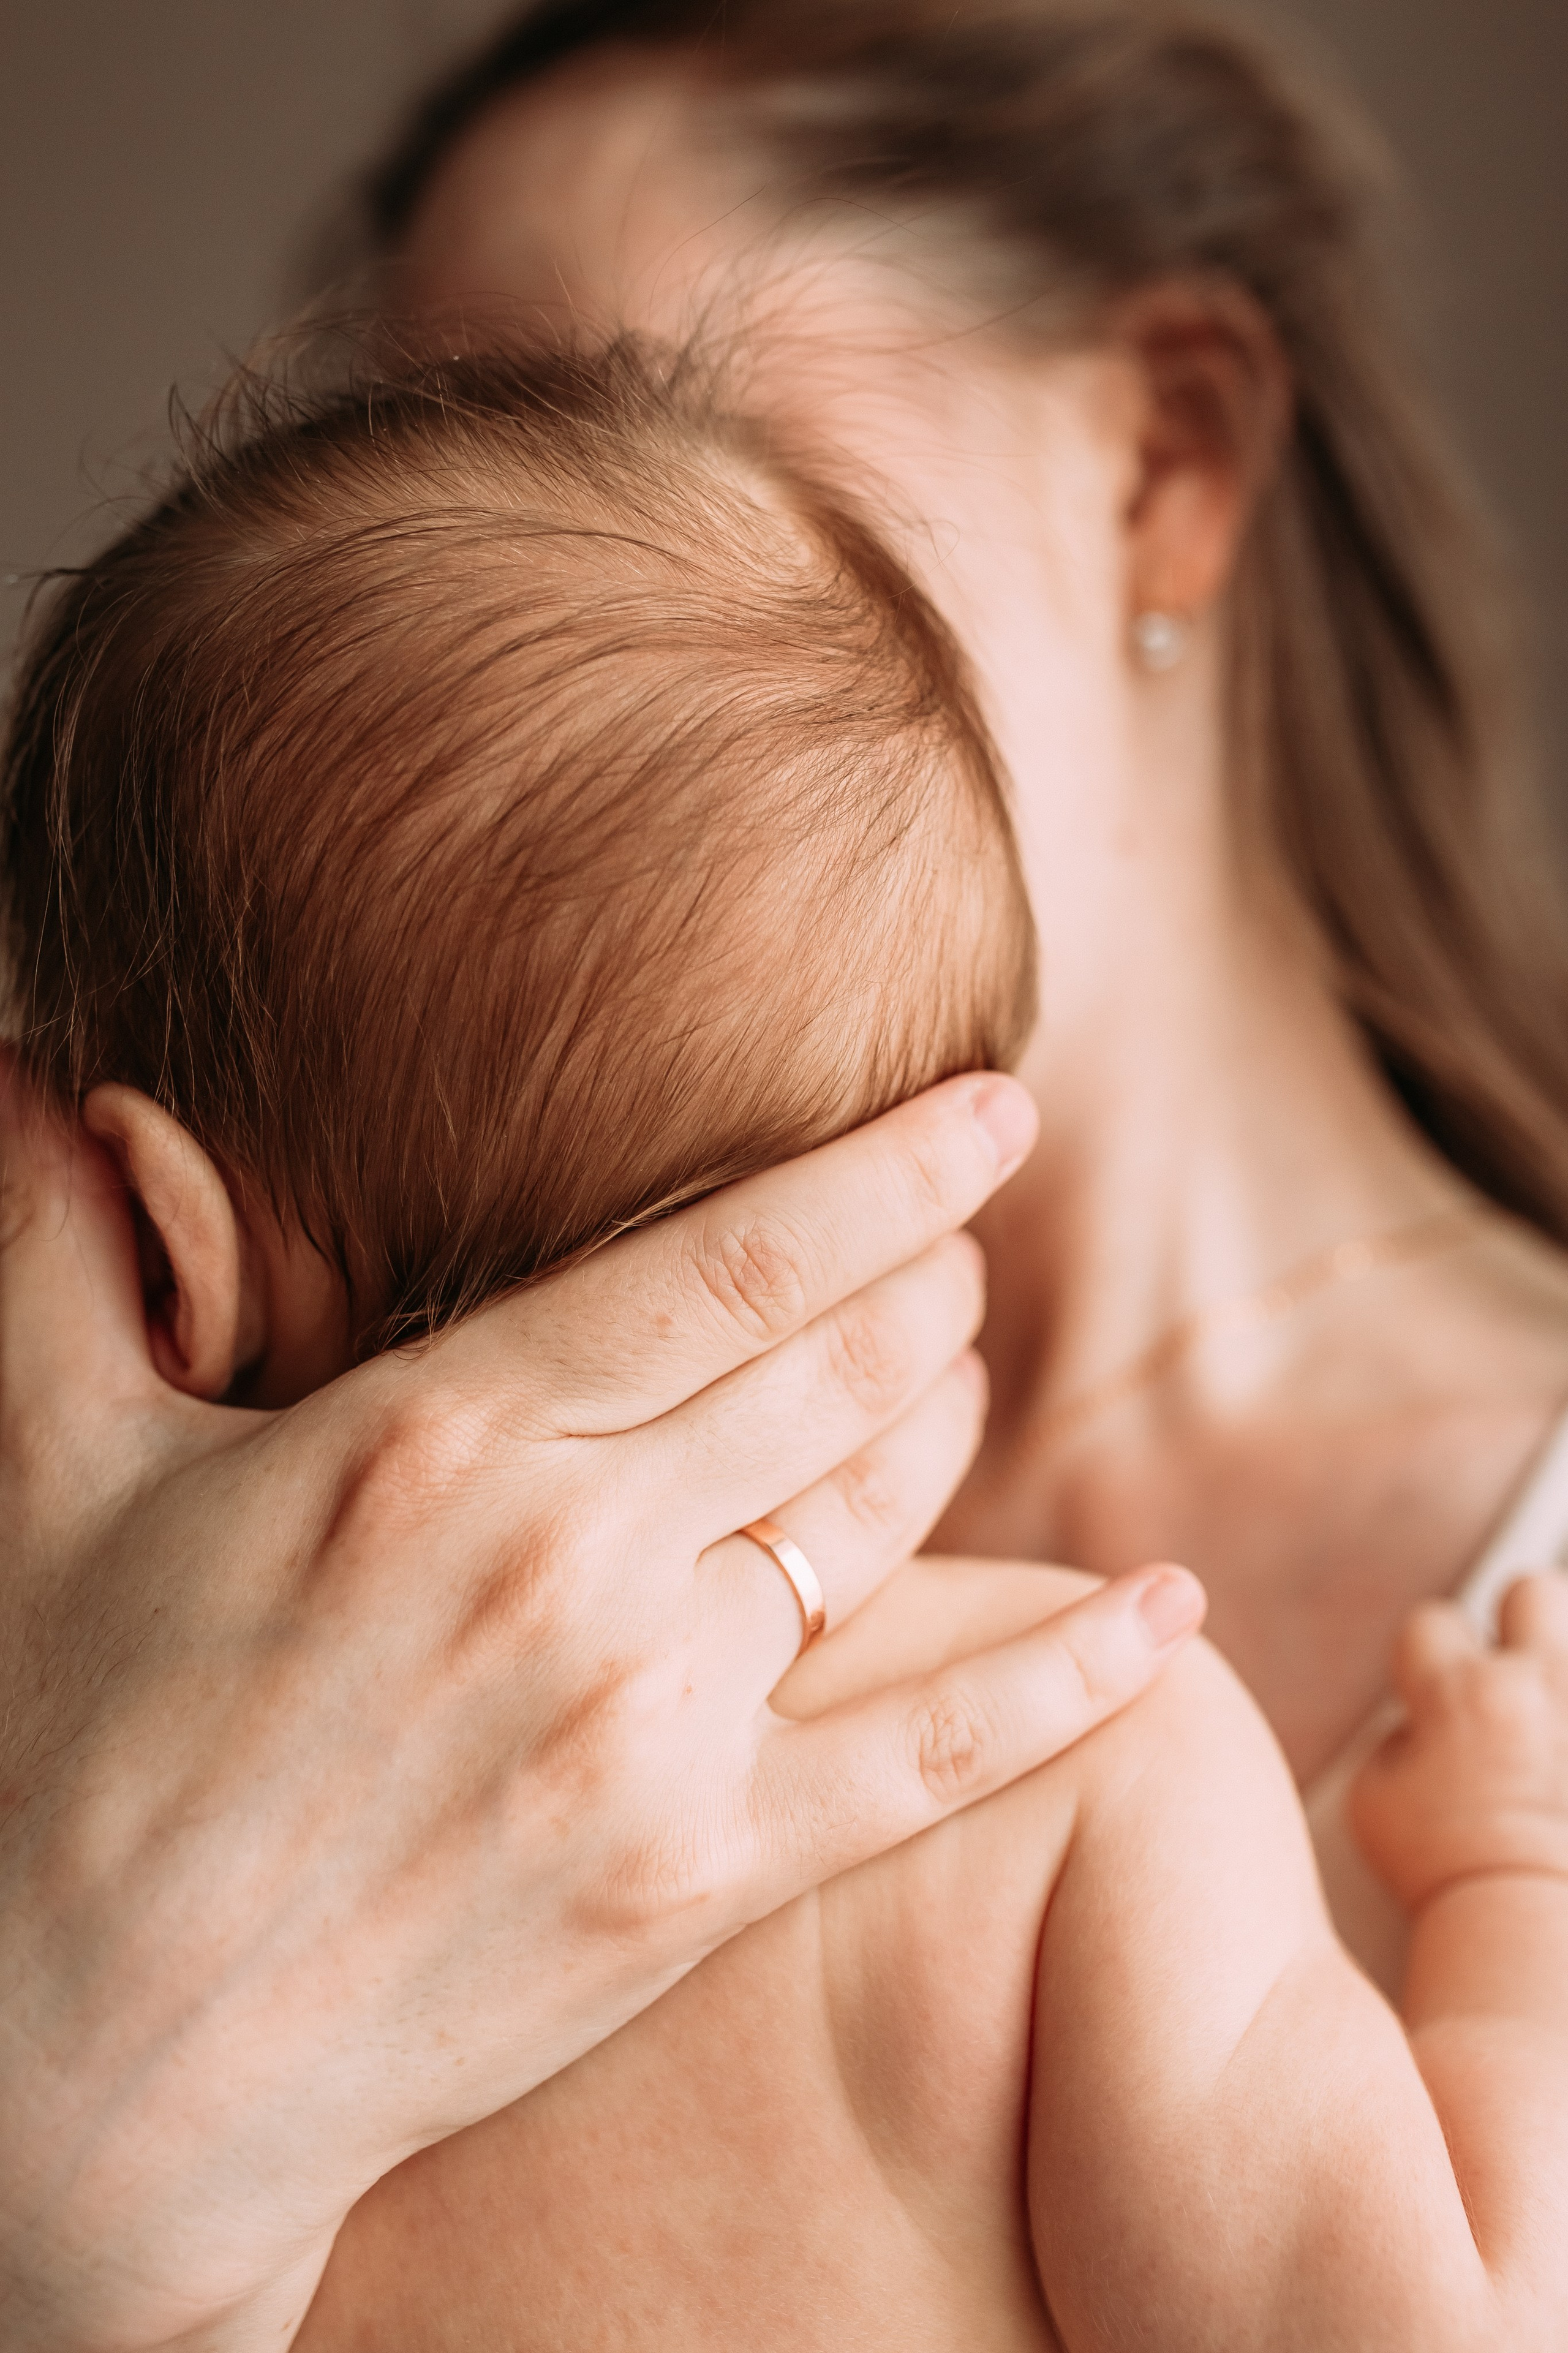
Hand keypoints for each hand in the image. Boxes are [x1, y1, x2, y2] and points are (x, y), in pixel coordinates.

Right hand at [0, 1067, 1201, 2351]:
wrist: (76, 2069)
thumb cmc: (52, 1747)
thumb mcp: (38, 1471)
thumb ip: (61, 1249)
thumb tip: (34, 1066)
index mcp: (439, 1442)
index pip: (728, 1260)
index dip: (881, 1174)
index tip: (987, 1108)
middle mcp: (576, 1568)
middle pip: (832, 1373)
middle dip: (924, 1277)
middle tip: (967, 1223)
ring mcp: (650, 1731)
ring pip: (875, 1524)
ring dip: (952, 1420)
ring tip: (974, 1355)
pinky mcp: (688, 1880)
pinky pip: (929, 1757)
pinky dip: (1067, 1678)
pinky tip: (1166, 1609)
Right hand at [1351, 1574, 1567, 1914]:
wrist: (1545, 1942)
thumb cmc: (1454, 1878)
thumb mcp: (1376, 1808)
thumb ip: (1390, 1743)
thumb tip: (1414, 1724)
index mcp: (1460, 1697)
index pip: (1431, 1624)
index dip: (1431, 1659)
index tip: (1440, 1696)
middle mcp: (1536, 1686)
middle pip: (1531, 1593)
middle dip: (1521, 1628)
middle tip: (1522, 1681)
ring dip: (1565, 1658)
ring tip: (1559, 1711)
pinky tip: (1564, 1759)